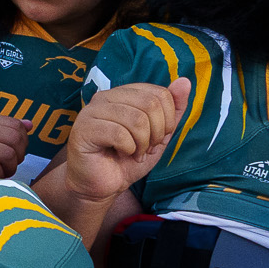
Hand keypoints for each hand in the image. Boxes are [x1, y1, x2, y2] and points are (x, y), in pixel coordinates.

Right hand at [0, 113, 32, 179]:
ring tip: (3, 170)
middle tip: (11, 163)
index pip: (15, 125)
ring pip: (7, 154)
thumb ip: (9, 130)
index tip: (16, 151)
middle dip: (18, 155)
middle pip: (14, 139)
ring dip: (10, 167)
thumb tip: (29, 124)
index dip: (23, 141)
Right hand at [59, 78, 192, 209]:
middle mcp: (105, 97)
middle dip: (156, 133)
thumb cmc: (127, 160)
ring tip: (133, 153)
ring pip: (136, 119)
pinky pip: (119, 134)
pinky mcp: (83, 129)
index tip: (157, 138)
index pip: (158, 93)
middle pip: (149, 104)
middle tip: (146, 148)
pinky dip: (128, 149)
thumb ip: (172, 110)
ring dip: (142, 144)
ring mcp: (91, 111)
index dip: (166, 120)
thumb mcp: (158, 135)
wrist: (102, 186)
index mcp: (123, 93)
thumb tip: (185, 81)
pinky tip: (121, 154)